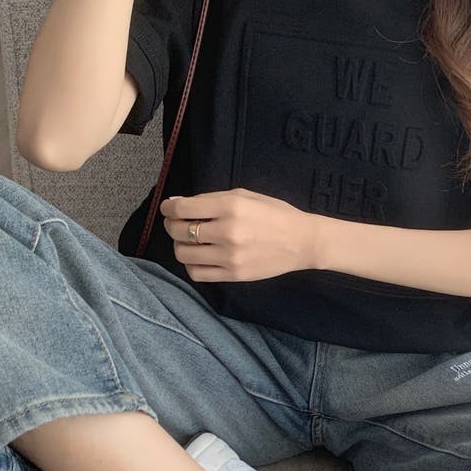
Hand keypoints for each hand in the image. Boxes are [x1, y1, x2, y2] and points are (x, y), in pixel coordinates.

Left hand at [160, 188, 318, 281]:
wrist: (302, 241)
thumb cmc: (275, 214)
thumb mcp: (245, 195)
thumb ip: (211, 199)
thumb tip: (176, 203)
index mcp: (230, 206)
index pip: (182, 208)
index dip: (168, 207)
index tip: (168, 207)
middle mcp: (227, 231)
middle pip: (179, 231)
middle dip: (172, 225)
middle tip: (177, 223)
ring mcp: (230, 256)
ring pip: (183, 254)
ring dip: (180, 245)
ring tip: (189, 240)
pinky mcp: (233, 274)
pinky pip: (197, 273)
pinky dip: (191, 264)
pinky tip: (199, 257)